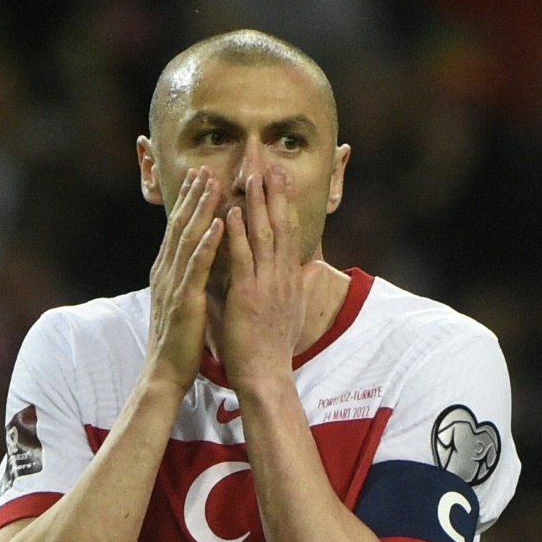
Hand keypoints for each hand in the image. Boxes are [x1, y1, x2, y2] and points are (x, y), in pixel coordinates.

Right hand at [146, 167, 224, 391]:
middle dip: (193, 195)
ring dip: (201, 209)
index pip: (179, 229)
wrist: (166, 372)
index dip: (190, 202)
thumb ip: (190, 277)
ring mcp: (173, 284)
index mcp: (169, 271)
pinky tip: (219, 225)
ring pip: (187, 238)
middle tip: (206, 168)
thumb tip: (201, 260)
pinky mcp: (184, 300)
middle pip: (180, 225)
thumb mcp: (185, 300)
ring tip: (213, 184)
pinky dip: (207, 243)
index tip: (202, 177)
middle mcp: (166, 272)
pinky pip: (197, 267)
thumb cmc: (181, 339)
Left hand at [221, 168, 307, 388]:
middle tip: (271, 166)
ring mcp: (267, 285)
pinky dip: (237, 234)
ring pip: (263, 236)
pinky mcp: (248, 295)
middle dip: (276, 195)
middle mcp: (283, 277)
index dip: (286, 206)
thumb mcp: (292, 312)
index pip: (290, 234)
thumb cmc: (273, 347)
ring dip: (257, 205)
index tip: (282, 181)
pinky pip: (242, 259)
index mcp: (291, 280)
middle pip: (281, 227)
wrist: (267, 374)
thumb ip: (296, 287)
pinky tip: (232, 212)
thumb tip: (309, 271)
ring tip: (252, 177)